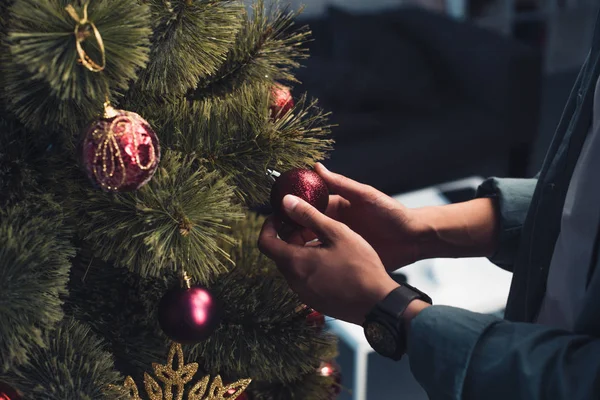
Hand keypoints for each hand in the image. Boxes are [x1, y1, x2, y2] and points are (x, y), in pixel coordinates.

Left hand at [258, 194, 399, 324]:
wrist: (378, 303)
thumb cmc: (360, 266)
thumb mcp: (336, 233)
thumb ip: (309, 215)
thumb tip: (287, 201)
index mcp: (295, 263)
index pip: (265, 242)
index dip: (269, 226)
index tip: (282, 216)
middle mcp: (294, 281)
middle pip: (280, 253)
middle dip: (290, 236)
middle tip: (310, 225)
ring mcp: (304, 294)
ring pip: (293, 266)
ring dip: (302, 251)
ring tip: (325, 241)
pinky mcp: (315, 301)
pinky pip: (305, 278)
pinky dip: (311, 265)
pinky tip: (332, 259)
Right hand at [280, 163, 424, 270]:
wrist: (413, 239)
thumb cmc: (392, 213)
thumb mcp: (365, 196)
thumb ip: (341, 184)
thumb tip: (316, 167)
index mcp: (337, 207)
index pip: (308, 207)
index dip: (293, 210)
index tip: (277, 214)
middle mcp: (335, 224)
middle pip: (305, 227)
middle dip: (291, 232)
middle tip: (277, 239)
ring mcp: (340, 242)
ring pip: (311, 245)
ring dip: (298, 249)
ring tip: (285, 255)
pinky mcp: (347, 258)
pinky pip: (325, 261)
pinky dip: (312, 263)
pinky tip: (303, 268)